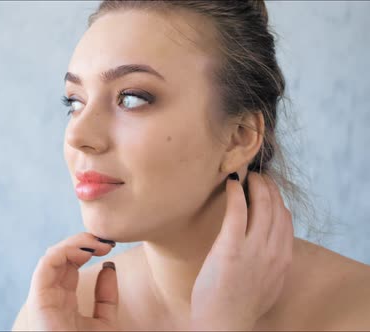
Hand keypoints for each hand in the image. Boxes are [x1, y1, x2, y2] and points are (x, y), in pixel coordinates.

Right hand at [26, 232, 119, 330]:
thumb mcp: (106, 322)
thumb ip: (106, 297)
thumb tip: (109, 267)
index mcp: (63, 302)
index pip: (70, 265)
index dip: (88, 250)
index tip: (110, 246)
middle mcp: (50, 297)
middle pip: (60, 257)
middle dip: (82, 242)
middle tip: (106, 240)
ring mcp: (43, 298)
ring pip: (52, 256)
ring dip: (74, 243)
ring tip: (97, 243)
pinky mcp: (38, 300)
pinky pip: (45, 266)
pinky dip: (63, 251)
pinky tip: (85, 251)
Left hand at [190, 172, 293, 330]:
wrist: (225, 324)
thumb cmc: (240, 306)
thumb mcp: (269, 284)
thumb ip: (272, 264)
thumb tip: (268, 248)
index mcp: (283, 259)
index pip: (286, 220)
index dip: (278, 200)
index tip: (269, 190)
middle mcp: (273, 251)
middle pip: (277, 208)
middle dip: (268, 187)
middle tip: (258, 176)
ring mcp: (253, 249)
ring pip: (261, 205)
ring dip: (255, 185)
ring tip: (246, 175)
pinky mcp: (231, 248)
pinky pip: (237, 212)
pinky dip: (235, 193)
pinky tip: (231, 183)